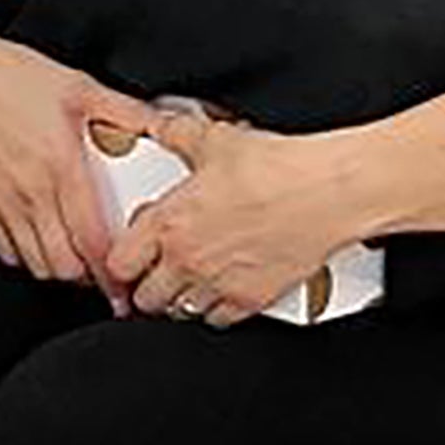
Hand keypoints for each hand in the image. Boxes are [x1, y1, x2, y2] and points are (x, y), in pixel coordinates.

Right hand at [0, 8, 156, 288]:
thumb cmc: (8, 74)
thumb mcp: (79, 86)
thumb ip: (124, 110)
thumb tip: (161, 124)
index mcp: (60, 166)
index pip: (91, 242)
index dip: (111, 275)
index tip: (123, 287)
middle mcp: (28, 191)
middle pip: (62, 266)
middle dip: (86, 276)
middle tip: (101, 270)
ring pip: (31, 263)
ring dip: (56, 267)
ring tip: (72, 257)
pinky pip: (2, 247)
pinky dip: (23, 254)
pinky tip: (36, 239)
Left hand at [107, 110, 366, 330]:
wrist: (326, 193)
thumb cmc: (276, 168)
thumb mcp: (215, 140)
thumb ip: (179, 134)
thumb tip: (163, 124)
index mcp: (169, 223)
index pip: (119, 264)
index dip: (120, 263)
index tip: (127, 260)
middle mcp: (188, 260)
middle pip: (147, 297)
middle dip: (148, 287)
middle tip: (155, 276)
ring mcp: (219, 284)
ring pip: (180, 312)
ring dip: (181, 299)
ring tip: (189, 283)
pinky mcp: (252, 299)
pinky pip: (220, 320)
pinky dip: (217, 310)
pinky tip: (222, 293)